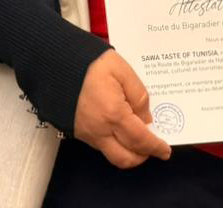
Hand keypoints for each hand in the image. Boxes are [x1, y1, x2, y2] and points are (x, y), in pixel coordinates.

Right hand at [74, 49, 171, 168]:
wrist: (56, 64)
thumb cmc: (92, 64)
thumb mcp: (123, 71)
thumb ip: (139, 96)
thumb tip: (146, 119)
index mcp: (113, 113)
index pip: (139, 140)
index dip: (155, 147)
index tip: (165, 151)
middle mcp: (99, 130)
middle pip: (124, 158)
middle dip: (142, 157)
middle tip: (154, 147)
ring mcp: (87, 134)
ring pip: (112, 155)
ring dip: (129, 152)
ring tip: (140, 138)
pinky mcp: (78, 132)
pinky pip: (101, 146)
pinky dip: (116, 144)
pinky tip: (123, 130)